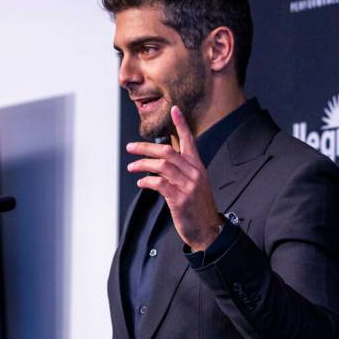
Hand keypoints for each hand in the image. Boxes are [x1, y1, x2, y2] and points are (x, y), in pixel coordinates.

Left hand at [126, 105, 222, 250]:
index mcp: (197, 166)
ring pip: (161, 166)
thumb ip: (180, 171)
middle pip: (167, 152)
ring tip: (132, 167)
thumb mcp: (194, 184)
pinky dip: (147, 181)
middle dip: (145, 148)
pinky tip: (141, 183)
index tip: (174, 109)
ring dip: (143, 165)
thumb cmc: (197, 207)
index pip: (189, 140)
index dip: (181, 124)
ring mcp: (188, 186)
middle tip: (130, 147)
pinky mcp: (180, 199)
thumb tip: (160, 162)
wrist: (207, 229)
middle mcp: (194, 173)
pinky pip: (160, 184)